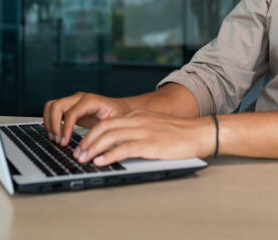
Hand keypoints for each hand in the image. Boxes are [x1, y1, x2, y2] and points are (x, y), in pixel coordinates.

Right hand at [43, 91, 129, 146]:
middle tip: (58, 141)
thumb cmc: (121, 116)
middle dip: (54, 125)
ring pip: (52, 106)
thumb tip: (95, 146)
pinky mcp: (71, 108)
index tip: (64, 142)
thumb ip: (105, 133)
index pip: (72, 112)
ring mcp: (74, 102)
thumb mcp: (117, 124)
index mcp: (91, 100)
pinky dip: (51, 122)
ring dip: (49, 122)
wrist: (122, 109)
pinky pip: (54, 111)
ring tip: (54, 138)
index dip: (65, 128)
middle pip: (57, 105)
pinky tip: (56, 134)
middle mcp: (80, 98)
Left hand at [72, 110, 215, 165]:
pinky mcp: (151, 144)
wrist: (199, 133)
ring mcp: (144, 131)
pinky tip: (101, 162)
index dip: (91, 134)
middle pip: (104, 127)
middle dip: (87, 141)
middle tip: (78, 154)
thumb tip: (118, 144)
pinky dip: (109, 155)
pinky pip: (125, 148)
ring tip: (84, 160)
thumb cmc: (179, 133)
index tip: (82, 146)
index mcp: (137, 115)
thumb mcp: (153, 126)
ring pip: (111, 137)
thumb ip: (137, 130)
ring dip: (93, 149)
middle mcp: (138, 120)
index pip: (107, 122)